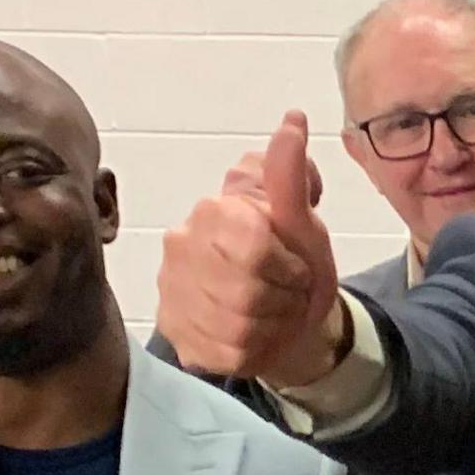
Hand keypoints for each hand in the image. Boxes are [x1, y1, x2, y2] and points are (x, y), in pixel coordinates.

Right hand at [158, 113, 345, 384]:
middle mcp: (179, 246)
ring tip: (274, 312)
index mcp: (212, 211)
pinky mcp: (175, 335)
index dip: (289, 264)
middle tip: (288, 292)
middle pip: (247, 290)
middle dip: (284, 297)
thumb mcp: (302, 221)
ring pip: (238, 326)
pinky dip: (255, 351)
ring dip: (273, 325)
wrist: (289, 317)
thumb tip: (293, 119)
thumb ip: (291, 174)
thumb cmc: (294, 262)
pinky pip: (226, 354)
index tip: (296, 265)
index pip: (254, 245)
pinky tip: (256, 336)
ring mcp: (171, 292)